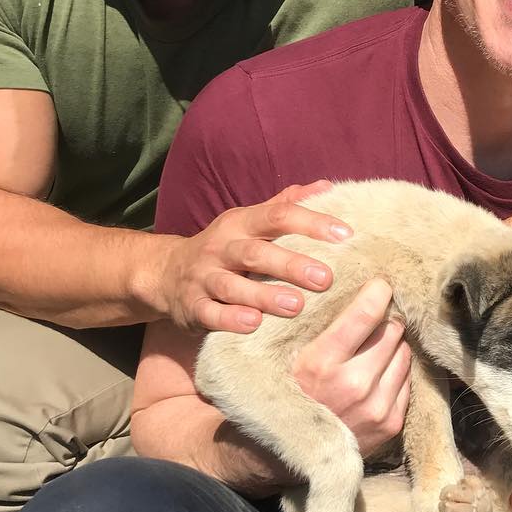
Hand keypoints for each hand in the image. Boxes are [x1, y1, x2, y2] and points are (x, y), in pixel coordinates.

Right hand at [153, 182, 351, 332]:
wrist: (166, 274)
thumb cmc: (226, 246)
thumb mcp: (251, 221)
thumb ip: (287, 204)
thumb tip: (329, 186)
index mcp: (241, 222)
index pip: (278, 215)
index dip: (311, 222)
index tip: (345, 235)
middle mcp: (221, 246)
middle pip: (256, 252)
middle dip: (291, 264)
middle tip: (325, 278)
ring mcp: (204, 277)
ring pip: (232, 285)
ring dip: (264, 295)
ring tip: (296, 306)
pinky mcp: (192, 306)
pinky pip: (210, 313)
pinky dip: (230, 319)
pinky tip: (254, 324)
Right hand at [292, 279, 410, 456]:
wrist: (287, 453)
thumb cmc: (290, 392)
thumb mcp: (293, 355)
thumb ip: (323, 326)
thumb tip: (358, 290)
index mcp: (321, 362)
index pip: (364, 314)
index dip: (377, 292)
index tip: (380, 285)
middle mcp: (353, 385)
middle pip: (391, 330)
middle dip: (385, 321)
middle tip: (374, 322)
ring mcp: (375, 407)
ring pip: (403, 353)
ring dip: (394, 346)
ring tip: (375, 350)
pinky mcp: (390, 424)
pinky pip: (407, 380)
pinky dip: (397, 372)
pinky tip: (379, 374)